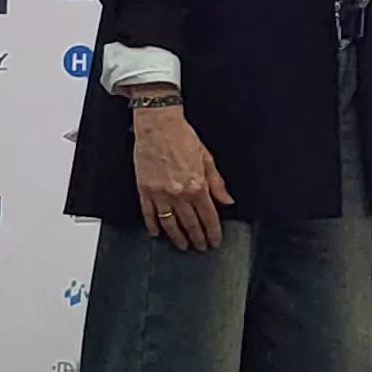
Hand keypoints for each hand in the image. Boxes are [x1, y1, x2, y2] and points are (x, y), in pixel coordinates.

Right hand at [130, 102, 231, 250]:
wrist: (158, 124)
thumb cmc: (182, 137)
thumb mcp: (207, 158)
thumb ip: (217, 183)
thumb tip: (227, 200)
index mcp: (197, 185)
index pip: (208, 216)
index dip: (213, 232)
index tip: (214, 240)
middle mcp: (179, 193)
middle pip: (190, 224)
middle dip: (197, 238)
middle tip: (201, 247)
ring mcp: (160, 193)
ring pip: (170, 224)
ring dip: (177, 237)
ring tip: (183, 245)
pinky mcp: (144, 190)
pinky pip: (149, 214)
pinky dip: (153, 226)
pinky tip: (157, 233)